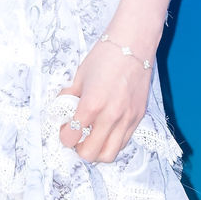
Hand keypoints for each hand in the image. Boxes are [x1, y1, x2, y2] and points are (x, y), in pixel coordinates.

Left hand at [56, 38, 152, 163]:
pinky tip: (106, 130)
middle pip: (90, 154)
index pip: (71, 137)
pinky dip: (112, 142)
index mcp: (92, 105)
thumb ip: (70, 96)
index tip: (64, 130)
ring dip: (97, 150)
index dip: (64, 137)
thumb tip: (62, 109)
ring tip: (92, 137)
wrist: (133, 45)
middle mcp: (110, 116)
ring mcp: (127, 119)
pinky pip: (124, 142)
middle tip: (76, 138)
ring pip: (110, 154)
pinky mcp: (138, 117)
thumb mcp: (80, 76)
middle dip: (79, 149)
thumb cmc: (104, 56)